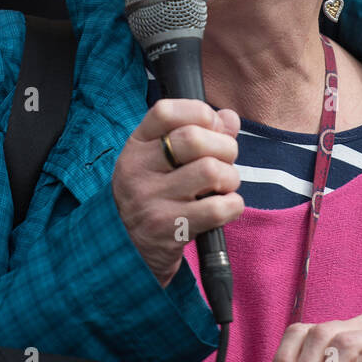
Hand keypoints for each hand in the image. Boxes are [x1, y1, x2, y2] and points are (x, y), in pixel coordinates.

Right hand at [111, 98, 243, 287]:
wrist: (127, 250)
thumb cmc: (154, 196)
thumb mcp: (162, 161)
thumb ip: (199, 133)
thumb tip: (230, 118)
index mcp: (136, 146)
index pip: (165, 111)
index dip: (200, 113)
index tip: (212, 128)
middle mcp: (138, 169)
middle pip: (194, 138)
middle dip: (225, 148)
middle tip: (224, 162)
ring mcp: (151, 200)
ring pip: (211, 171)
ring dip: (230, 179)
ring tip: (222, 188)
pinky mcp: (168, 229)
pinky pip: (218, 208)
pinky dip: (233, 206)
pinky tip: (224, 208)